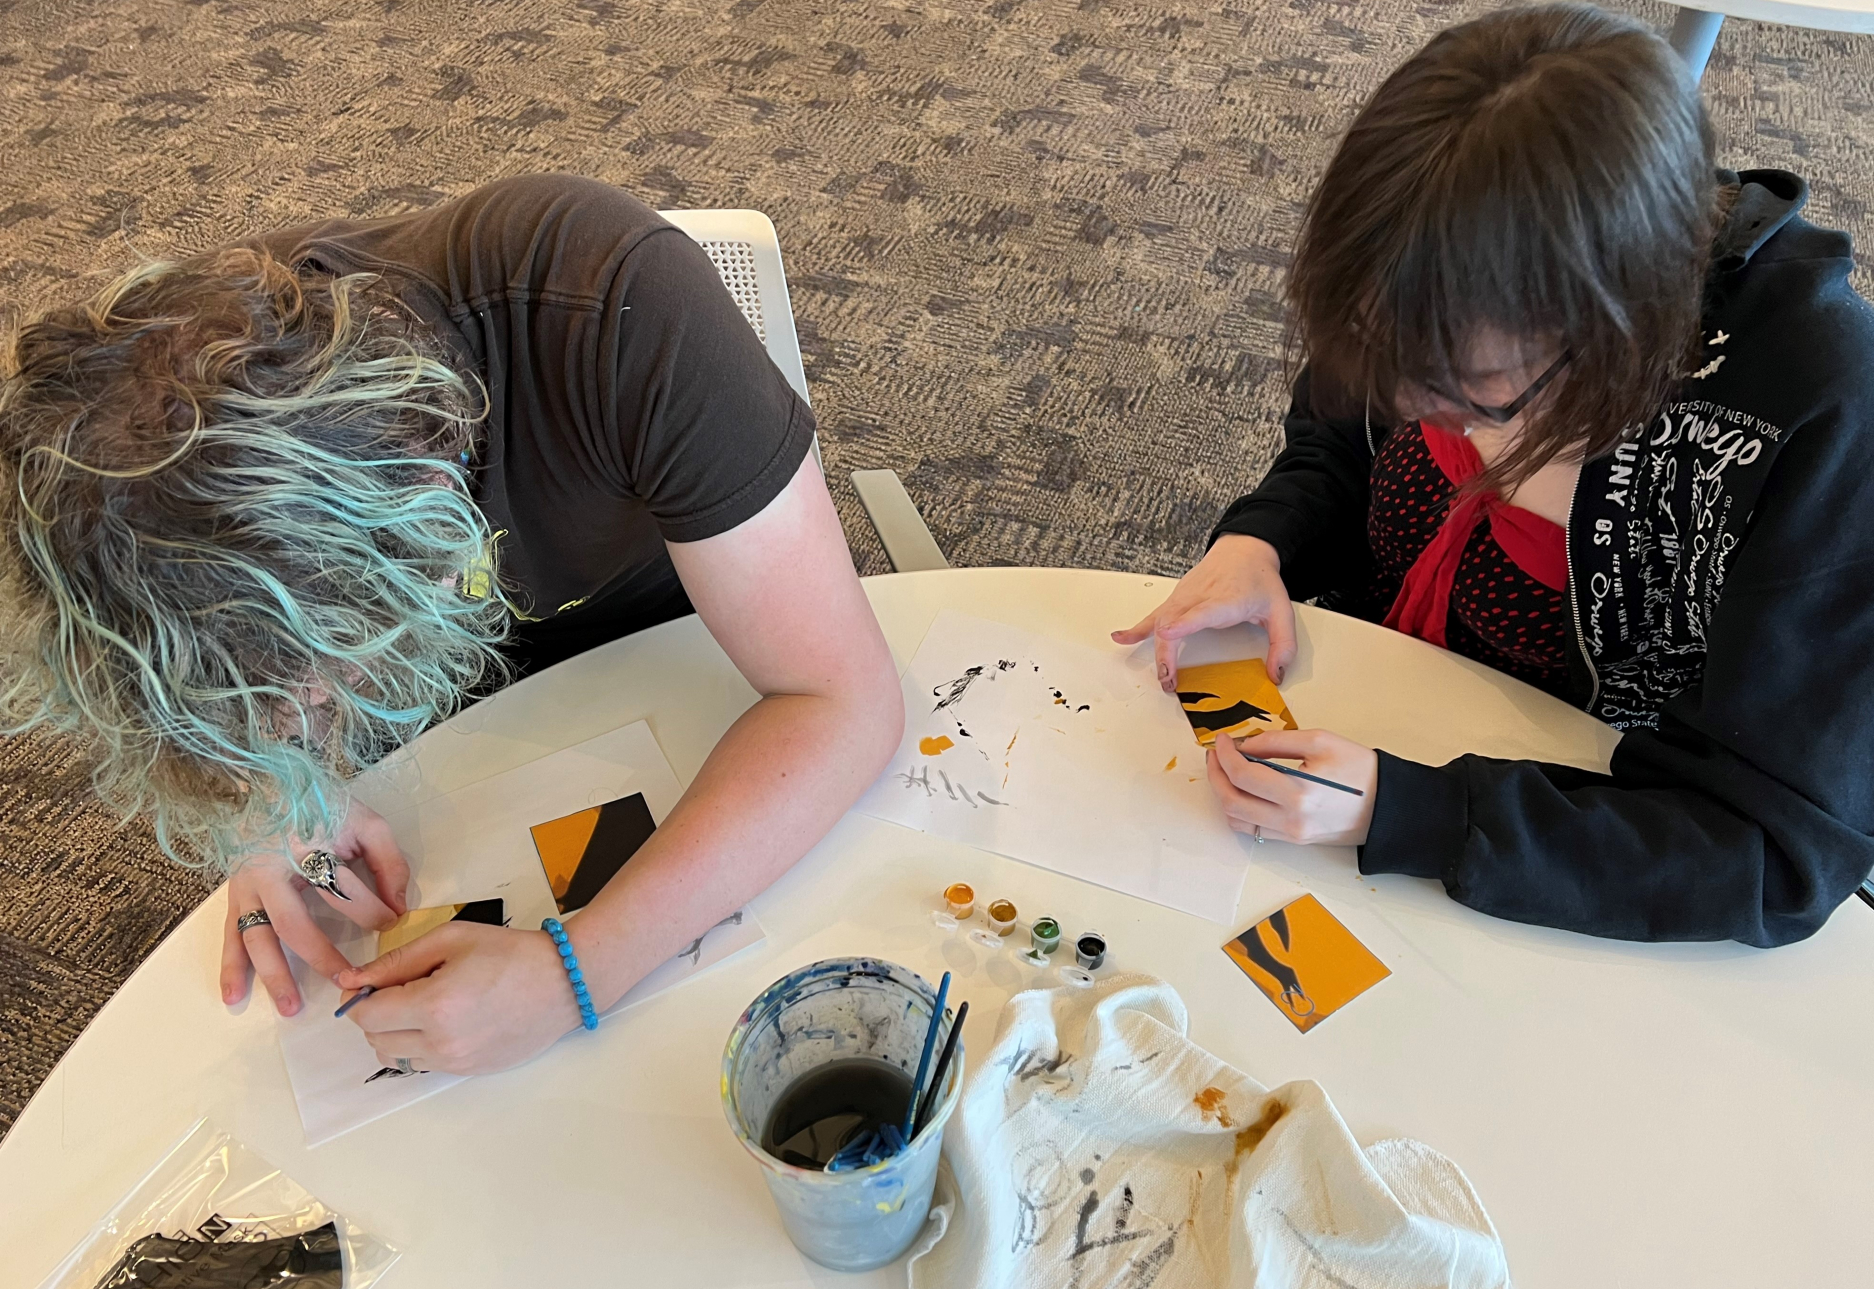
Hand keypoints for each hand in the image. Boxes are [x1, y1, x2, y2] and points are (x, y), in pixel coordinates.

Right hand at [220, 798, 409, 1015]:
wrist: (271, 786)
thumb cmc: (323, 806)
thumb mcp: (365, 822)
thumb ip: (388, 861)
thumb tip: (401, 906)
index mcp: (305, 848)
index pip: (342, 889)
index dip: (372, 909)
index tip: (394, 922)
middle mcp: (270, 871)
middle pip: (295, 922)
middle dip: (321, 956)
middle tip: (346, 981)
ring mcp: (247, 886)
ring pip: (258, 937)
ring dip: (273, 975)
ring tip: (290, 1009)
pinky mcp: (234, 895)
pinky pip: (230, 935)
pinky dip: (230, 967)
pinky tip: (234, 996)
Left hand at [336, 923, 584, 1074]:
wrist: (564, 984)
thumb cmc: (510, 953)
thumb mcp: (452, 939)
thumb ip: (397, 960)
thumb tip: (351, 980)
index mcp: (434, 1005)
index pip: (366, 1016)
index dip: (360, 998)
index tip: (372, 982)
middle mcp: (441, 1042)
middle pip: (376, 1040)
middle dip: (377, 1015)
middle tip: (402, 989)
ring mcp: (456, 1063)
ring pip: (396, 1057)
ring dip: (396, 1033)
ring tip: (425, 1006)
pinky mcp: (470, 1072)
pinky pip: (425, 1064)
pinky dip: (421, 1045)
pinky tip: (447, 1020)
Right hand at [1111, 534, 1296, 691]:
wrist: (1244, 549)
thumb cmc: (1259, 579)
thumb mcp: (1282, 611)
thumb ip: (1283, 645)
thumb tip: (1275, 675)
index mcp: (1226, 599)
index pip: (1202, 611)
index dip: (1184, 623)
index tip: (1168, 633)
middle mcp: (1200, 596)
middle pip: (1174, 622)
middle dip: (1167, 653)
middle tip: (1170, 680)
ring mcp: (1184, 596)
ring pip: (1160, 621)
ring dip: (1156, 650)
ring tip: (1160, 675)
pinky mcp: (1176, 598)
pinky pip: (1153, 615)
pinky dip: (1137, 629)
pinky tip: (1121, 637)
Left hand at [1207, 729, 1378, 846]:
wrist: (1388, 806)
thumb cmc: (1361, 771)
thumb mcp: (1321, 741)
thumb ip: (1277, 741)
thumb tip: (1245, 745)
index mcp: (1300, 794)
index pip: (1243, 775)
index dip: (1225, 754)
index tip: (1222, 739)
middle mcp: (1291, 820)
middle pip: (1232, 801)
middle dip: (1216, 774)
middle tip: (1216, 753)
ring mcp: (1291, 835)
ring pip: (1236, 820)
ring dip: (1223, 793)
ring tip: (1225, 770)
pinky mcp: (1293, 841)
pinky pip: (1252, 829)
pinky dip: (1238, 809)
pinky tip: (1241, 789)